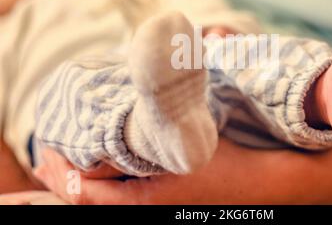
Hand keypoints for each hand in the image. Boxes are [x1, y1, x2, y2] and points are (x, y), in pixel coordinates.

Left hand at [33, 138, 287, 203]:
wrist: (262, 182)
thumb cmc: (226, 162)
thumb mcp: (179, 148)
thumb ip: (137, 148)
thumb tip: (99, 143)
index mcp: (144, 202)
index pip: (84, 193)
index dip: (60, 171)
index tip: (46, 147)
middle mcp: (147, 211)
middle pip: (89, 201)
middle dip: (63, 178)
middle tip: (46, 157)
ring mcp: (157, 208)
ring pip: (105, 200)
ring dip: (83, 181)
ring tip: (67, 163)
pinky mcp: (166, 203)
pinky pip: (123, 197)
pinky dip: (105, 184)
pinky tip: (105, 168)